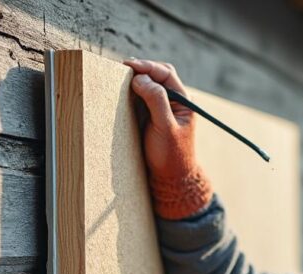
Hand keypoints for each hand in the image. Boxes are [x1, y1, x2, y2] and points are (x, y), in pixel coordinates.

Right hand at [124, 59, 196, 183]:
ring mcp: (161, 109)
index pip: (165, 73)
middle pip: (156, 75)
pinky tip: (121, 94)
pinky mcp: (150, 118)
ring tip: (119, 79)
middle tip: (122, 69)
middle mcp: (173, 101)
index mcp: (183, 101)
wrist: (170, 179)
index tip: (129, 65)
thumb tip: (141, 78)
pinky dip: (130, 94)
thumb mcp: (165, 127)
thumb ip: (156, 100)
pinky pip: (139, 99)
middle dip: (140, 70)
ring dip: (134, 81)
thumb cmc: (171, 155)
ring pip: (147, 86)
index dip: (147, 66)